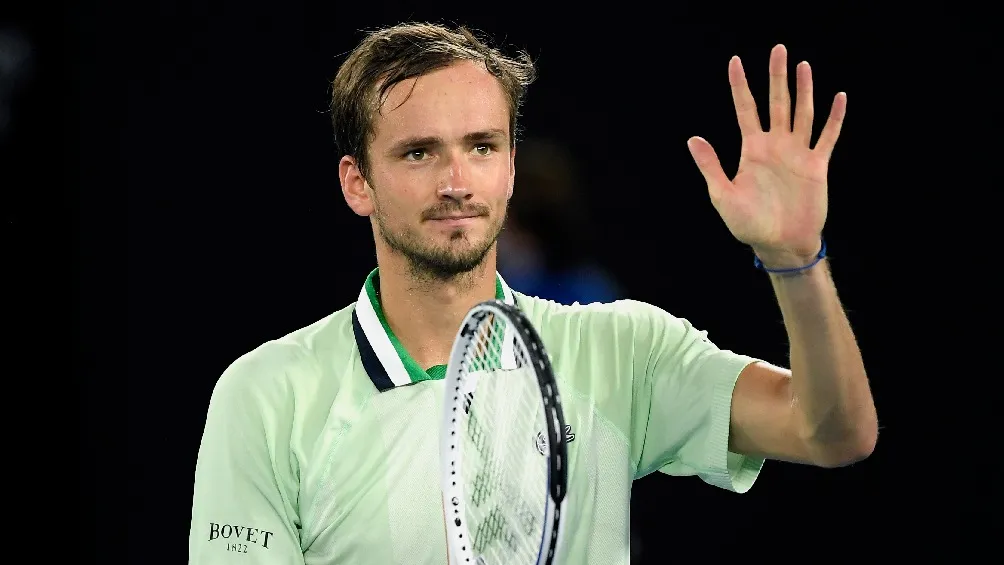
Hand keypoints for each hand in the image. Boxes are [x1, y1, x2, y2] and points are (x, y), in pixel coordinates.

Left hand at [687, 44, 845, 266]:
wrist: (779, 245)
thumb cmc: (748, 224)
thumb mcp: (723, 195)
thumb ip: (710, 165)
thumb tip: (692, 138)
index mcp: (751, 150)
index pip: (745, 109)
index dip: (740, 85)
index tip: (735, 61)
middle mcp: (775, 146)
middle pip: (776, 102)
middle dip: (777, 76)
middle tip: (778, 49)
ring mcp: (796, 154)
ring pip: (802, 113)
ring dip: (804, 90)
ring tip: (803, 65)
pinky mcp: (816, 166)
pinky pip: (826, 137)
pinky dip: (834, 119)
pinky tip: (839, 97)